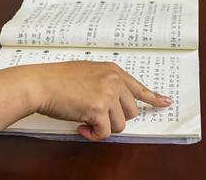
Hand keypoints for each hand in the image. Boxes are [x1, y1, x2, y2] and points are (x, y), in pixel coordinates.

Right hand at [26, 61, 171, 140]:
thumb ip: (104, 83)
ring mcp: (107, 94)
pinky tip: (82, 127)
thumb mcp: (87, 72)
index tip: (165, 103)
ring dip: (103, 127)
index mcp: (113, 70)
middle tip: (97, 117)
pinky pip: (105, 133)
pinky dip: (94, 135)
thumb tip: (114, 103)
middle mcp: (114, 80)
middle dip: (115, 119)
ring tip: (85, 120)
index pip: (139, 87)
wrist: (40, 84)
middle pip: (131, 111)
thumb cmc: (58, 80)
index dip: (153, 98)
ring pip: (120, 124)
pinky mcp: (99, 109)